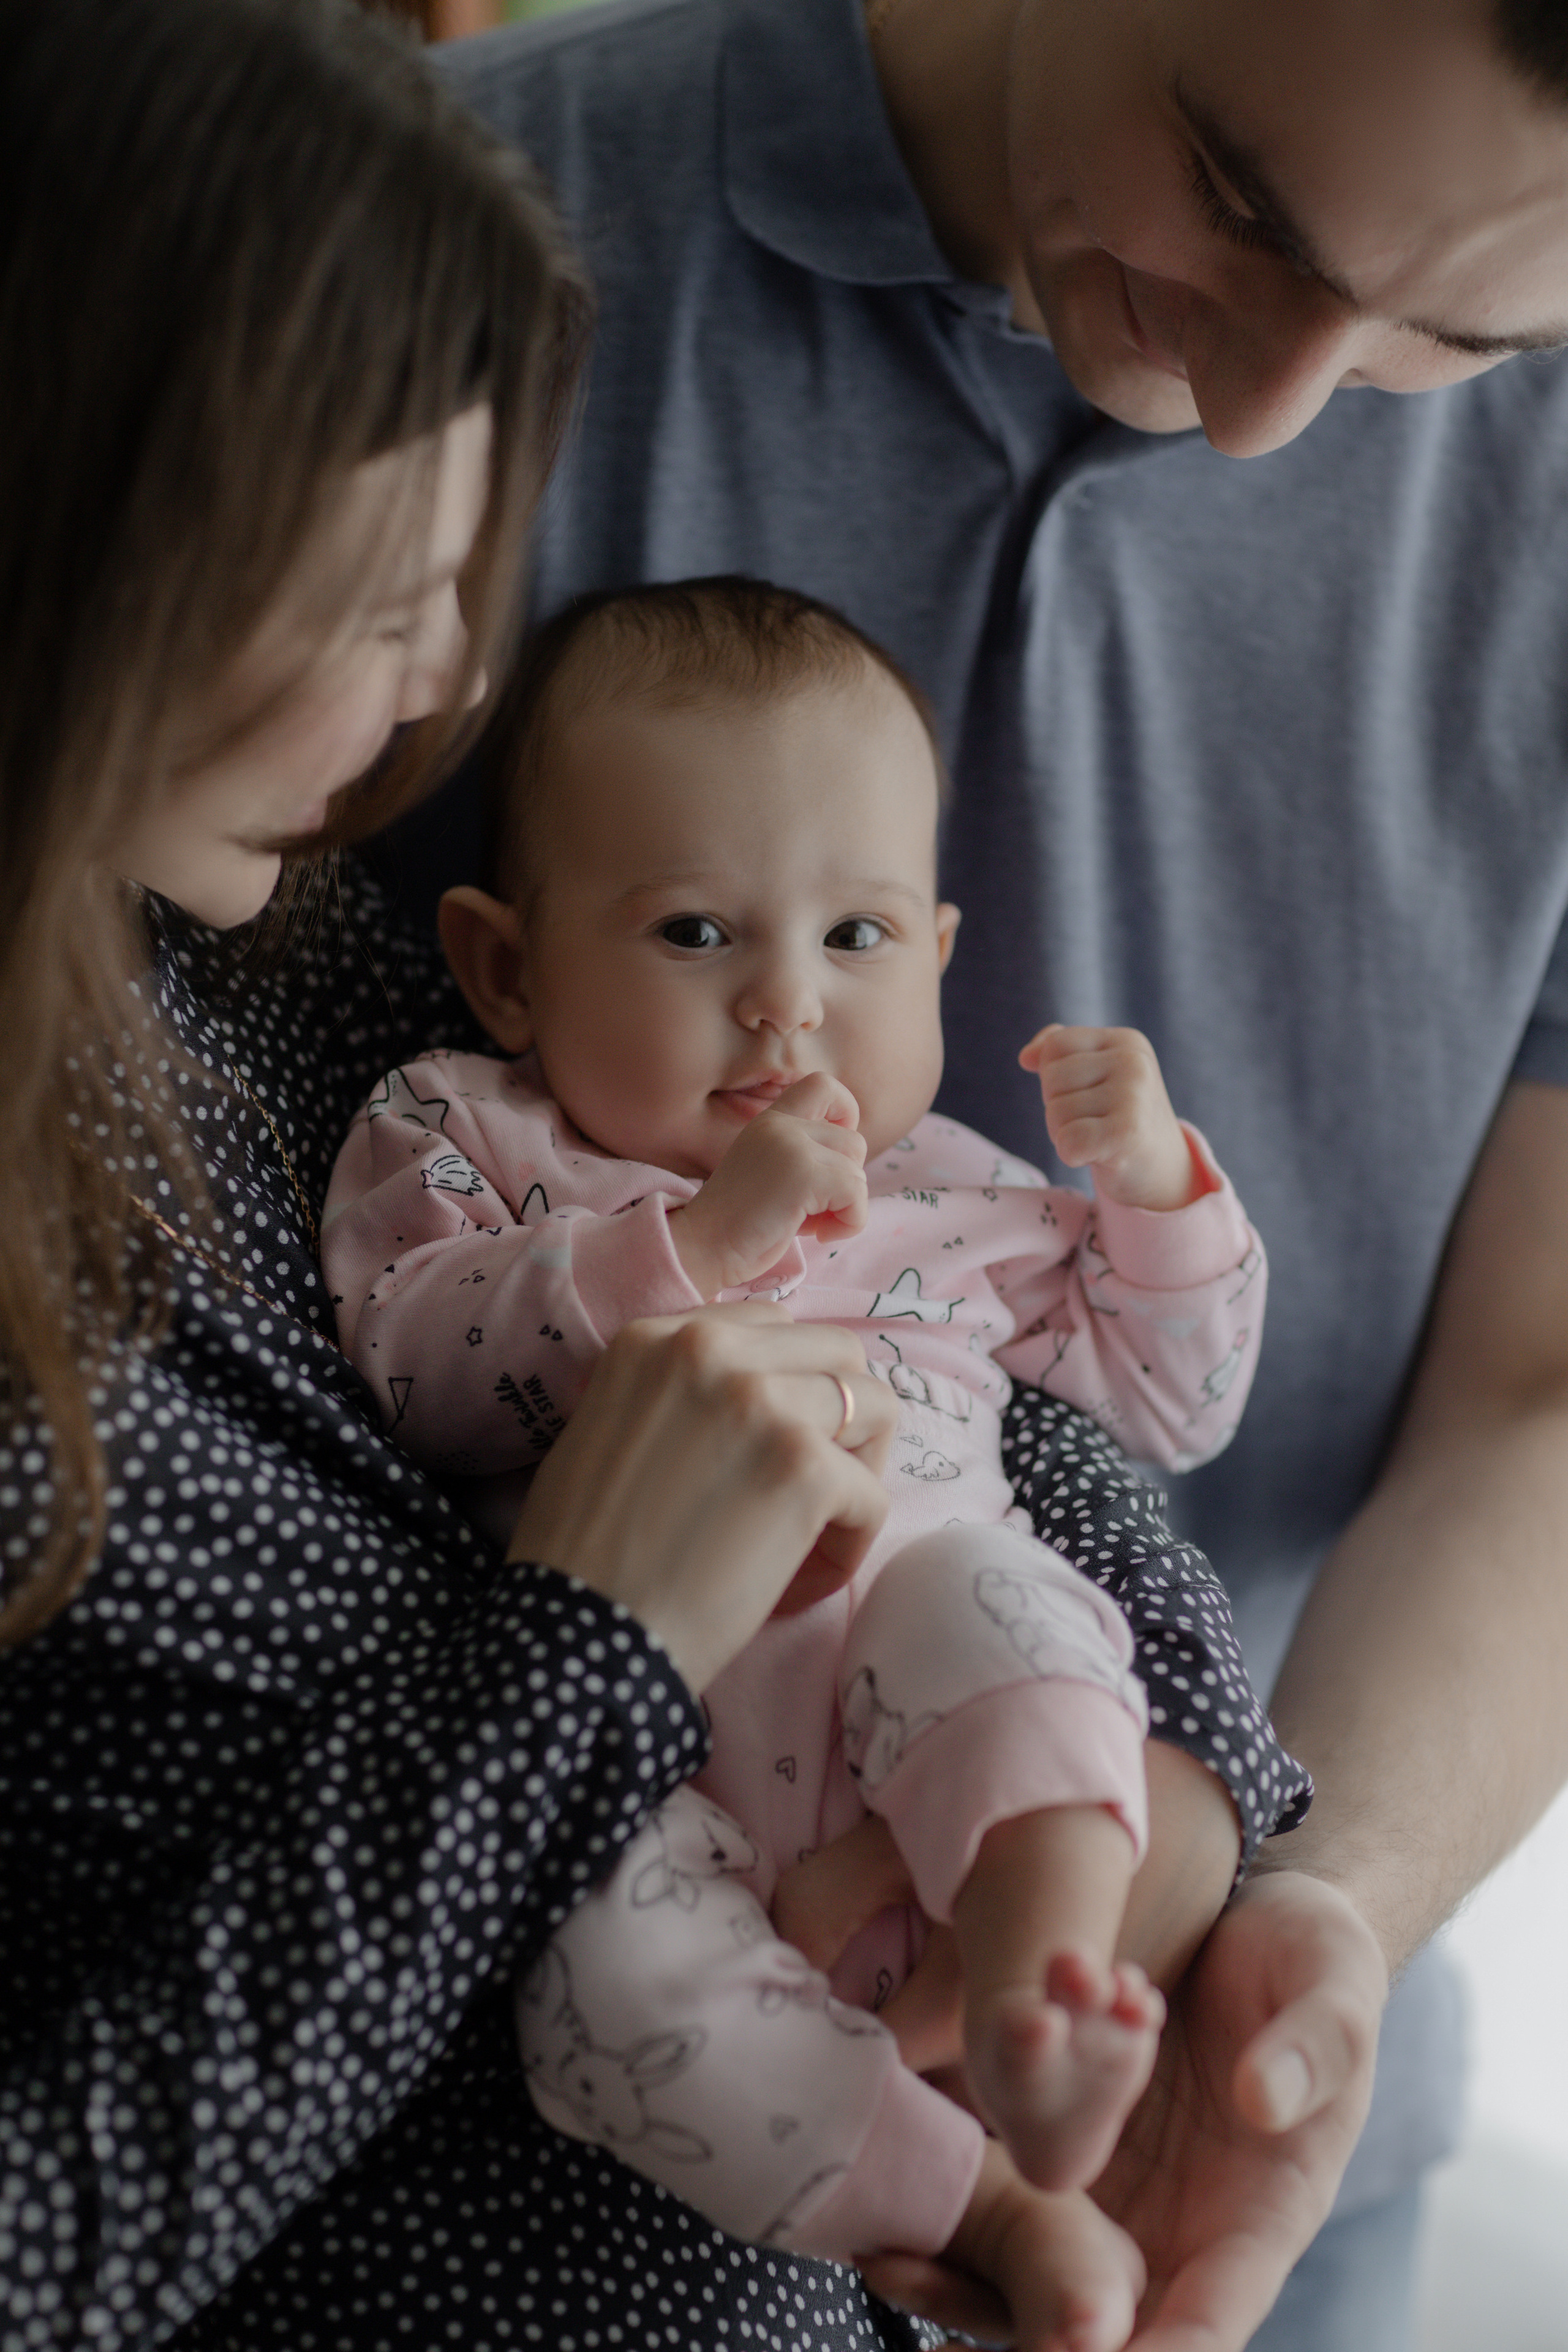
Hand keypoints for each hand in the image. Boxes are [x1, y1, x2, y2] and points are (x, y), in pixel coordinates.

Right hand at [505, 1301, 893, 1691]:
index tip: (773, 1443)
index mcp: (655, 1337)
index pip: (772, 1326)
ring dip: (859, 1469)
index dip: (789, 1385)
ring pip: (876, 1407)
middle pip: (837, 1351)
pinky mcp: (804, 1468)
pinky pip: (871, 1495)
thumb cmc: (584, 1554)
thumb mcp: (610, 1428)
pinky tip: (804, 1579)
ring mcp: (762, 1403)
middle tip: (814, 1484)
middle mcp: (709, 1349)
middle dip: (842, 1417)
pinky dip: (851, 1543)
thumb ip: (679, 1394)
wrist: (576, 1633)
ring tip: (818, 1527)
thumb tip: (762, 1399)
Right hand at [668, 1074, 867, 1295]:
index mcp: (771, 1121)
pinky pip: (857, 1195)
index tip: (831, 1155)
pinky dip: (850, 1222)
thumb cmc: (738, 1223)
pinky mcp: (804, 1176)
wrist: (702, 1247)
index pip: (823, 1085)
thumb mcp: (770, 1171)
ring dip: (845, 1208)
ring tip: (808, 1223)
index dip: (845, 1114)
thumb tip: (853, 1164)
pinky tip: (817, 1234)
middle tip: (812, 1209)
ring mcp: (792, 1147)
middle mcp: (781, 1126)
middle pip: (854, 1142)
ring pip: (858, 1172)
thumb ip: (802, 1155)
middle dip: (846, 1182)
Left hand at [778, 1828, 1385, 2351]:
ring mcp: (1122, 2192)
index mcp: (1263, 2219)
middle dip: (1039, 2347)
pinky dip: (957, 2218)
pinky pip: (1010, 2199)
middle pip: (1110, 2328)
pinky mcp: (1071, 2142)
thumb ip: (1310, 2048)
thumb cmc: (1315, 1959)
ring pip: (1041, 2276)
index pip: (1211, 2322)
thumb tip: (1266, 2102)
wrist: (1257, 1916)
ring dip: (973, 2290)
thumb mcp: (1332, 1989)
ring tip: (889, 2268)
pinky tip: (883, 2219)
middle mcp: (1184, 2229)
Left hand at [1020, 1027, 1196, 1212]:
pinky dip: (1073, 1155)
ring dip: (1066, 1133)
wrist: (1161, 1169)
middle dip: (1060, 1107)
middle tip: (1094, 1122)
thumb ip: (1059, 1055)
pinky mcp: (1126, 1133)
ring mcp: (1133, 1096)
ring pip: (1055, 1112)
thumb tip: (1026, 1057)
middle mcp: (1133, 1062)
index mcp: (1126, 1041)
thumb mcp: (1095, 1076)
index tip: (1087, 1094)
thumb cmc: (1118, 1119)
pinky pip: (1067, 1141)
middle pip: (1052, 1079)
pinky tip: (1100, 1154)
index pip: (1055, 1045)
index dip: (1055, 1077)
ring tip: (1099, 1137)